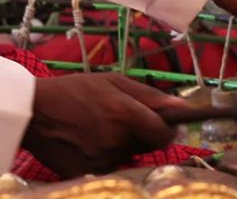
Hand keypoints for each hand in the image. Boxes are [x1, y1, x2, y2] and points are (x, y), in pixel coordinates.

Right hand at [22, 73, 185, 177]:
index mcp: (126, 114)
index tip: (164, 124)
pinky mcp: (87, 173)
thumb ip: (152, 96)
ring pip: (129, 156)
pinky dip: (107, 157)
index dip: (168, 130)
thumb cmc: (77, 90)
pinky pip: (111, 167)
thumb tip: (183, 108)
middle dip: (144, 134)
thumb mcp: (116, 82)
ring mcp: (102, 160)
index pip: (165, 135)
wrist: (34, 111)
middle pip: (148, 146)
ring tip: (103, 128)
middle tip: (124, 120)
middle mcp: (117, 140)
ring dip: (125, 145)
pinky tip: (92, 142)